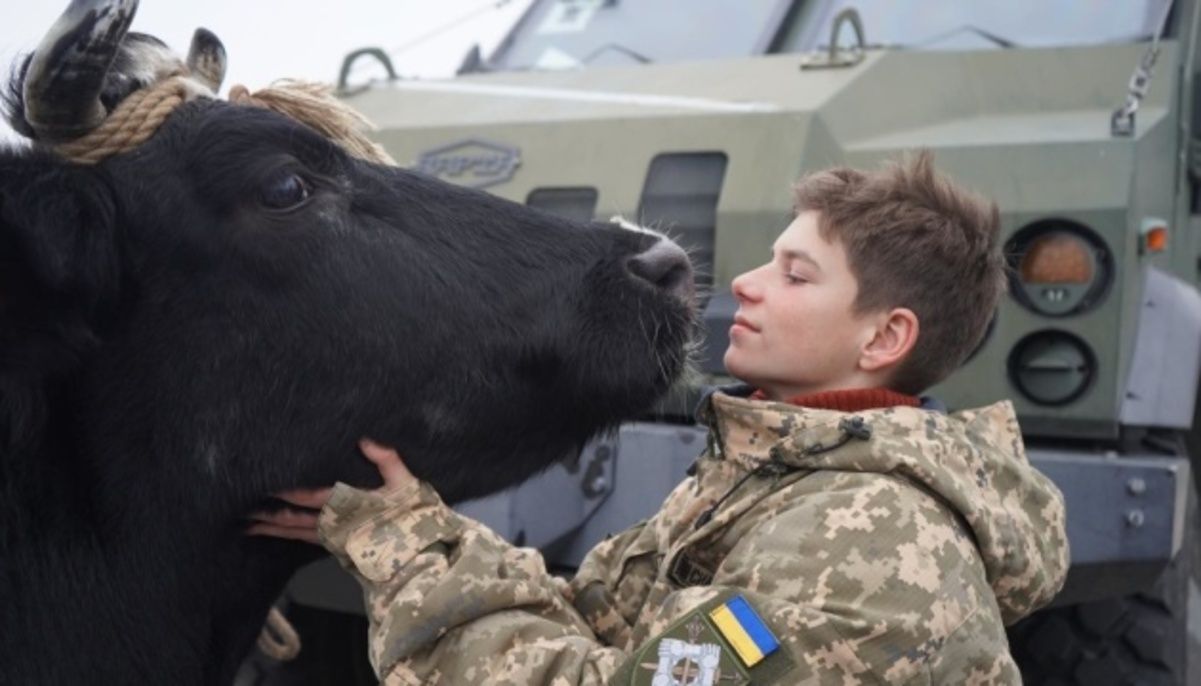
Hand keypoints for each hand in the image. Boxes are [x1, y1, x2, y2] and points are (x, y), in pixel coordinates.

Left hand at [246, 438, 414, 544]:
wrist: (419, 558)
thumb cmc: (414, 517)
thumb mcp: (407, 482)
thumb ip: (386, 458)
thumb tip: (364, 438)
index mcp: (346, 504)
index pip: (305, 496)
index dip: (282, 490)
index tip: (259, 480)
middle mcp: (334, 523)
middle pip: (292, 517)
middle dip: (266, 512)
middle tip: (238, 507)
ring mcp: (333, 538)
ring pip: (294, 532)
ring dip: (270, 527)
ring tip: (246, 523)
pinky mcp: (337, 548)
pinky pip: (305, 541)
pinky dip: (286, 536)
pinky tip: (274, 533)